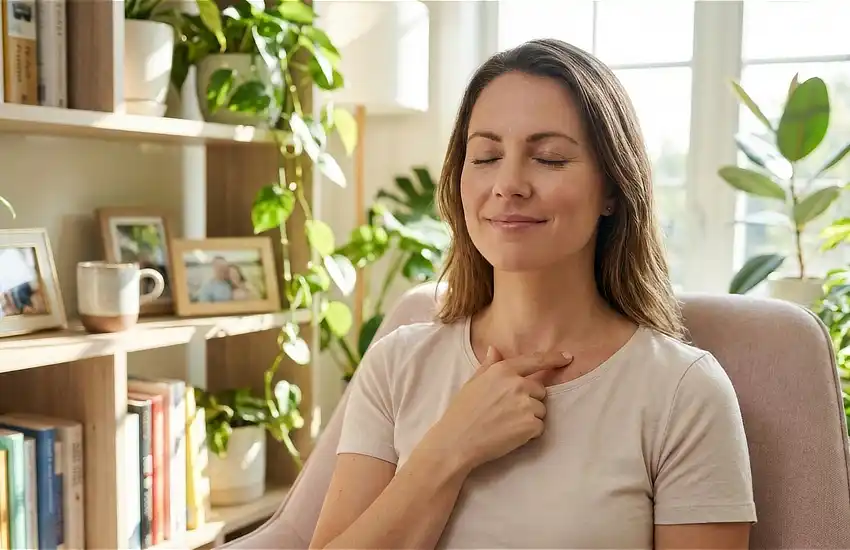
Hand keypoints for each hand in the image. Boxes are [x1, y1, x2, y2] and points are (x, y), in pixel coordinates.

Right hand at [421, 346, 572, 473]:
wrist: (457, 441)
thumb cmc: (462, 412)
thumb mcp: (473, 382)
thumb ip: (488, 365)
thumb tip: (494, 349)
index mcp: (503, 370)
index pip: (535, 361)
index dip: (553, 358)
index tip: (568, 357)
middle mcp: (518, 384)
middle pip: (540, 390)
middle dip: (530, 400)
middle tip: (507, 412)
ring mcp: (526, 404)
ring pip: (540, 410)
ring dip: (530, 417)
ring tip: (506, 424)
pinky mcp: (530, 425)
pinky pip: (539, 427)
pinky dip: (529, 433)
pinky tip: (510, 435)